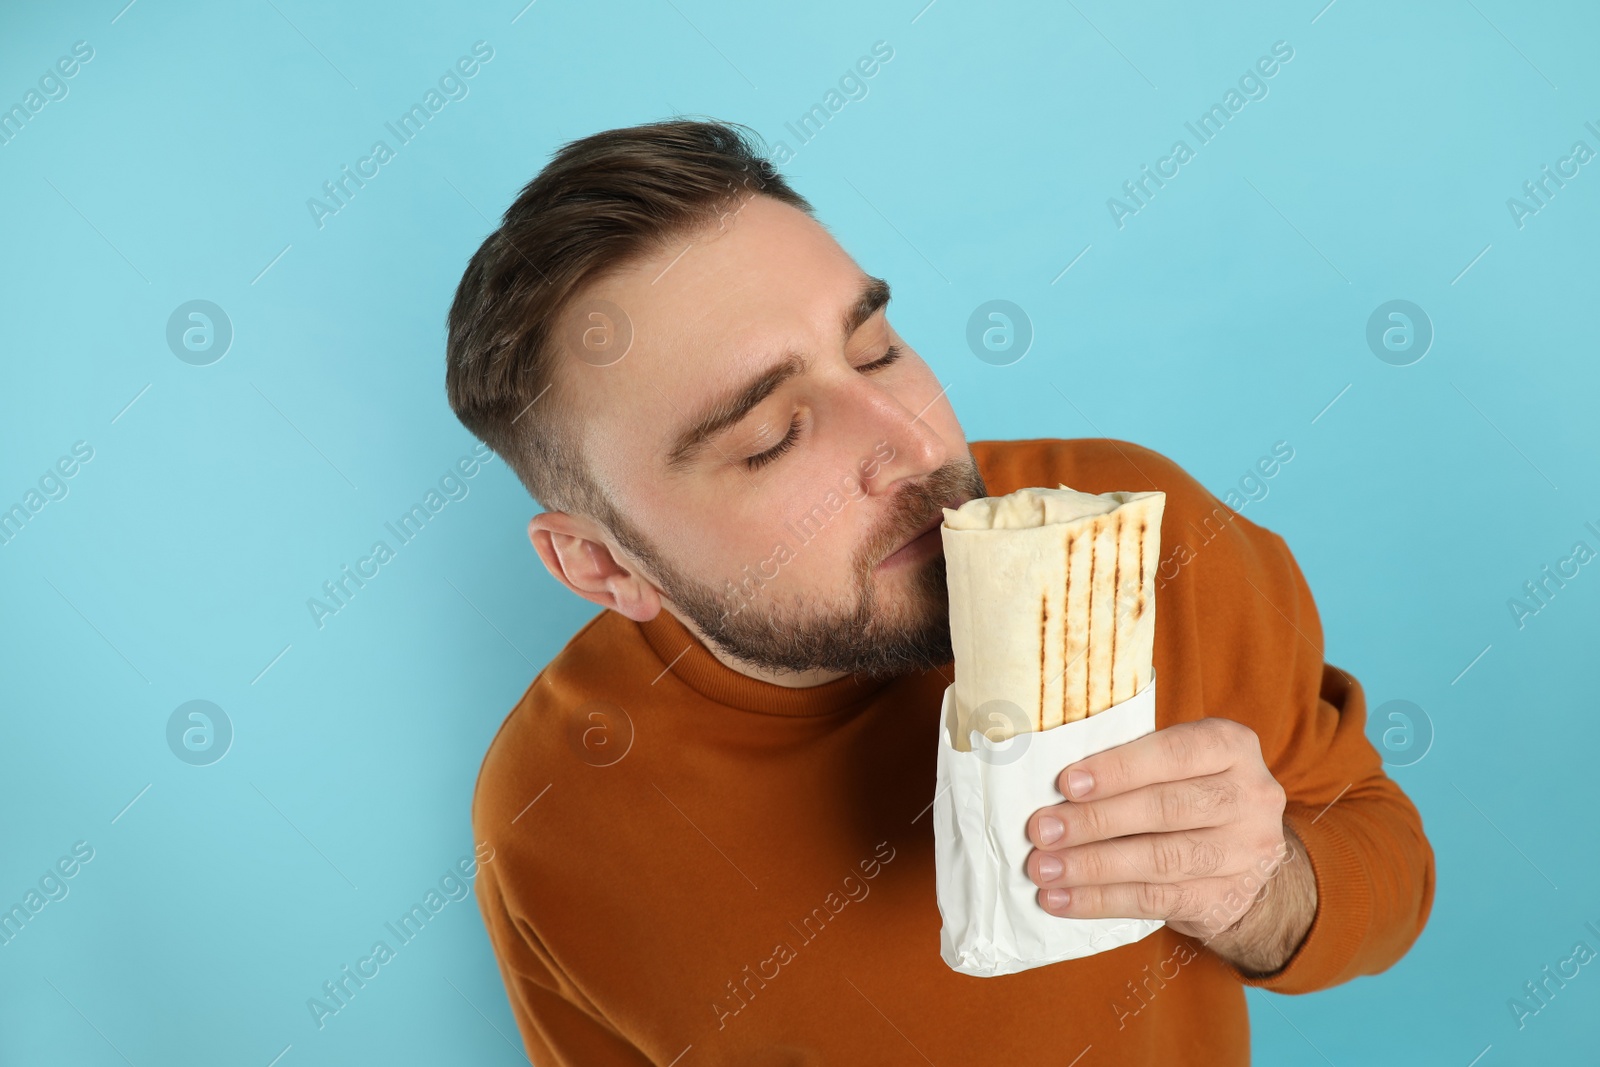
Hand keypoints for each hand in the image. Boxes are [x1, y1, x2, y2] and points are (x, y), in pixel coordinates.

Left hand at [1025, 717, 1296, 946]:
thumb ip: (1132, 762)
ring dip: (1092, 866)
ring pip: (1160, 860)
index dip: (1119, 768)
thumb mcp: (1178, 763)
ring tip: (1044, 869)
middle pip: (1165, 809)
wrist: (1248, 858)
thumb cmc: (1190, 792)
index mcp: (1232, 746)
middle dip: (1096, 820)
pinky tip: (1062, 900)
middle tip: (1042, 830)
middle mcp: (1250, 798)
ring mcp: (1244, 854)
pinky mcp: (1225, 900)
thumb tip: (1056, 786)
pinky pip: (1156, 901)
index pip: (1174, 753)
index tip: (1067, 784)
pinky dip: (1102, 901)